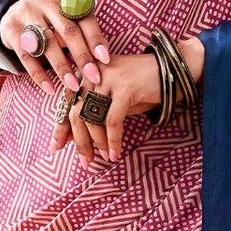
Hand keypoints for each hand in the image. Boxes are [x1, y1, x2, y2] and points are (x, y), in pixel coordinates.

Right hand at [2, 0, 113, 97]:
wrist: (16, 8)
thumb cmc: (55, 14)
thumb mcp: (71, 12)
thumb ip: (87, 27)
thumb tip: (104, 56)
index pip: (84, 17)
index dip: (95, 39)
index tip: (105, 60)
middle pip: (67, 30)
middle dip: (82, 56)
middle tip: (93, 77)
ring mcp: (26, 11)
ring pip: (47, 44)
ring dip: (62, 68)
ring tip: (73, 86)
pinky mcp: (11, 28)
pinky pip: (27, 56)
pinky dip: (39, 74)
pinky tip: (50, 88)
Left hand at [53, 50, 161, 165]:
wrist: (174, 69)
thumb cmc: (143, 87)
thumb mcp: (114, 99)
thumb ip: (95, 112)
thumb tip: (73, 138)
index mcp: (87, 72)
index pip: (68, 103)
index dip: (61, 127)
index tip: (56, 148)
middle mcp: (93, 72)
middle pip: (76, 111)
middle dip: (79, 140)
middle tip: (85, 161)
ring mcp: (108, 77)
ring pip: (92, 117)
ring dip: (96, 142)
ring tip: (102, 158)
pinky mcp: (124, 87)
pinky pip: (112, 120)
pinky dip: (112, 140)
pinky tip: (115, 153)